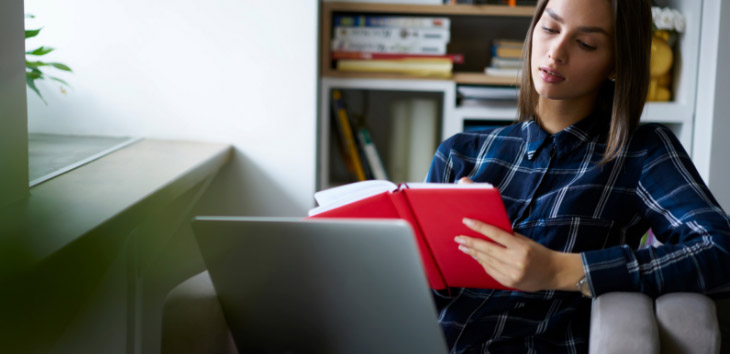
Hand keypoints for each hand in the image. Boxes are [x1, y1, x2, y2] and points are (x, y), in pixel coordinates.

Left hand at [454, 218, 582, 291]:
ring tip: (464, 247)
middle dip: (470, 243)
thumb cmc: (538, 252)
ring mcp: (511, 274)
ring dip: (474, 253)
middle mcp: (515, 261)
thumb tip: (485, 231)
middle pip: (487, 249)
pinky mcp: (508, 283)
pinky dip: (482, 263)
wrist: (553, 273)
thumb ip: (507, 237)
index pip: (496, 234)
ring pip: (486, 261)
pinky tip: (476, 257)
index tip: (466, 222)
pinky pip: (490, 271)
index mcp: (520, 247)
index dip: (479, 227)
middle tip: (458, 238)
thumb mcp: (525, 241)